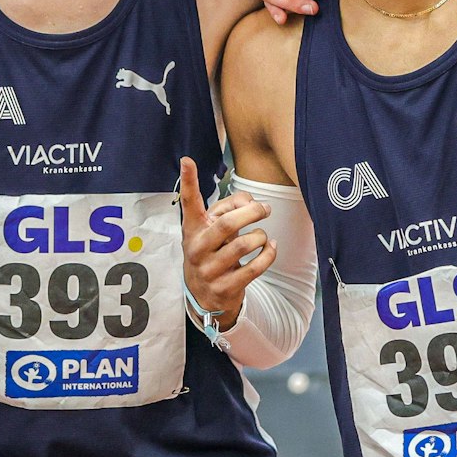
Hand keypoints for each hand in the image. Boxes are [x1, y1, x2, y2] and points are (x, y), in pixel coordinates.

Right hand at [179, 156, 277, 331]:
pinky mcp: (225, 287)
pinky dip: (268, 254)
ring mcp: (210, 271)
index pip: (189, 203)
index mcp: (192, 230)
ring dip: (260, 236)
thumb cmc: (212, 252)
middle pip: (228, 224)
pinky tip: (270, 247)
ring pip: (243, 245)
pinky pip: (255, 267)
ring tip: (262, 235)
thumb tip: (250, 200)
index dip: (187, 181)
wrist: (204, 296)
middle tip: (266, 208)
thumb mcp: (212, 230)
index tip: (187, 160)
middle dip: (253, 213)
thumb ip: (229, 209)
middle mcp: (197, 249)